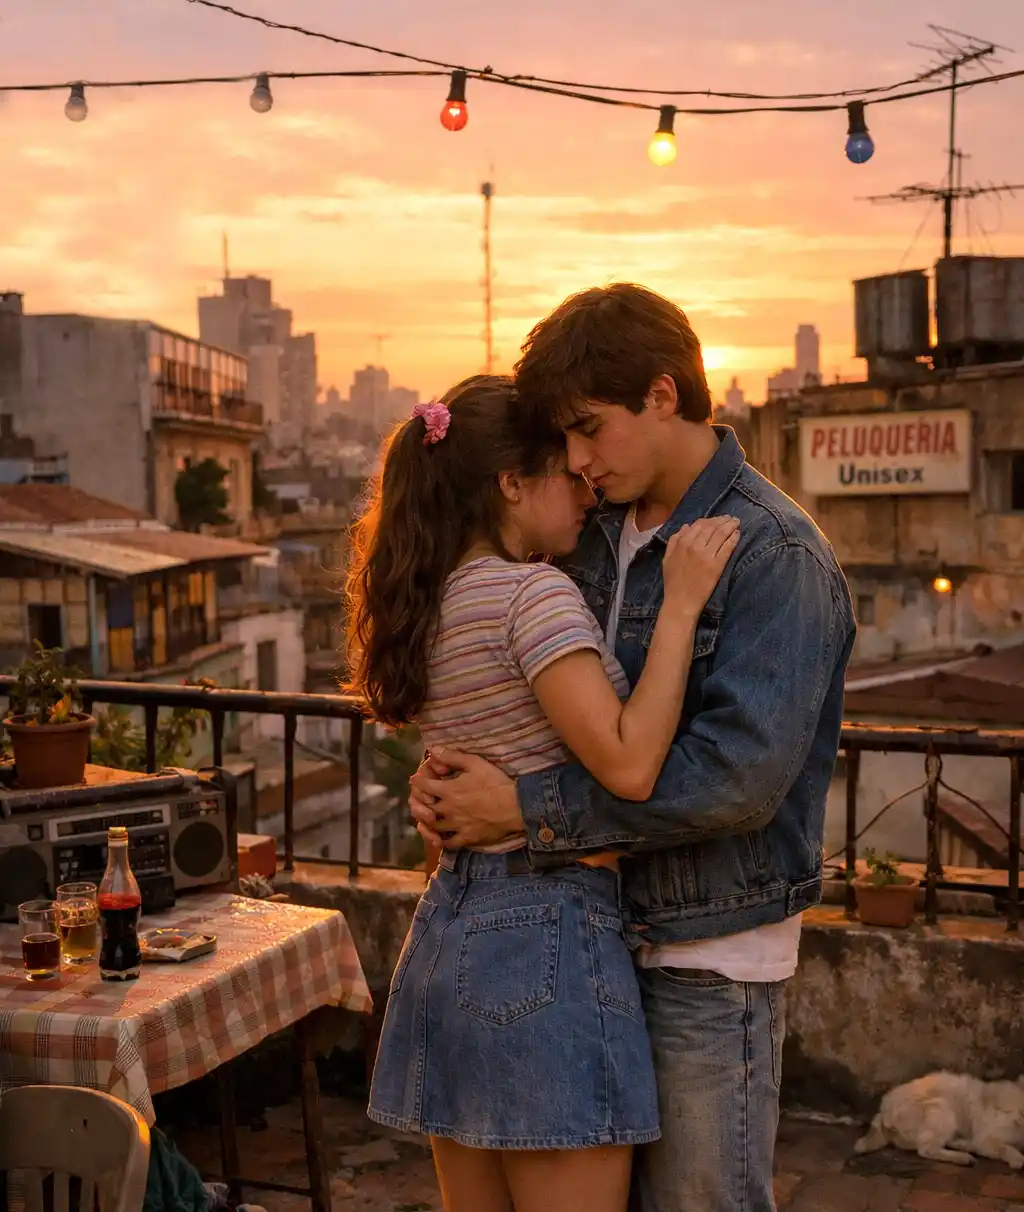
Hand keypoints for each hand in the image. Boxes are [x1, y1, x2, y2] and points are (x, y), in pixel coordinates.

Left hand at [409, 748, 523, 848]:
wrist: (515, 806)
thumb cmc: (495, 783)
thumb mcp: (475, 763)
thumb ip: (452, 756)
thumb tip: (433, 749)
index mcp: (448, 790)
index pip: (423, 786)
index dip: (417, 781)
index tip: (416, 779)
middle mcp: (448, 810)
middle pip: (425, 809)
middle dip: (420, 803)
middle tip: (421, 800)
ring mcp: (457, 826)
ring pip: (435, 827)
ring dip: (429, 822)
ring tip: (430, 817)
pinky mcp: (467, 838)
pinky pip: (450, 843)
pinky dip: (443, 840)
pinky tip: (443, 837)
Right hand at [662, 516, 738, 617]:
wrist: (680, 602)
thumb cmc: (673, 582)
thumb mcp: (667, 559)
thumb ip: (674, 541)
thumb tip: (686, 526)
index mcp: (682, 543)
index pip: (698, 524)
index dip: (710, 520)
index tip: (717, 519)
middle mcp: (694, 545)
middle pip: (711, 527)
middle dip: (722, 520)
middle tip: (730, 518)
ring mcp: (706, 555)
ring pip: (720, 534)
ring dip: (730, 525)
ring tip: (736, 522)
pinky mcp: (717, 565)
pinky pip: (727, 547)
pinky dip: (733, 538)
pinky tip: (737, 534)